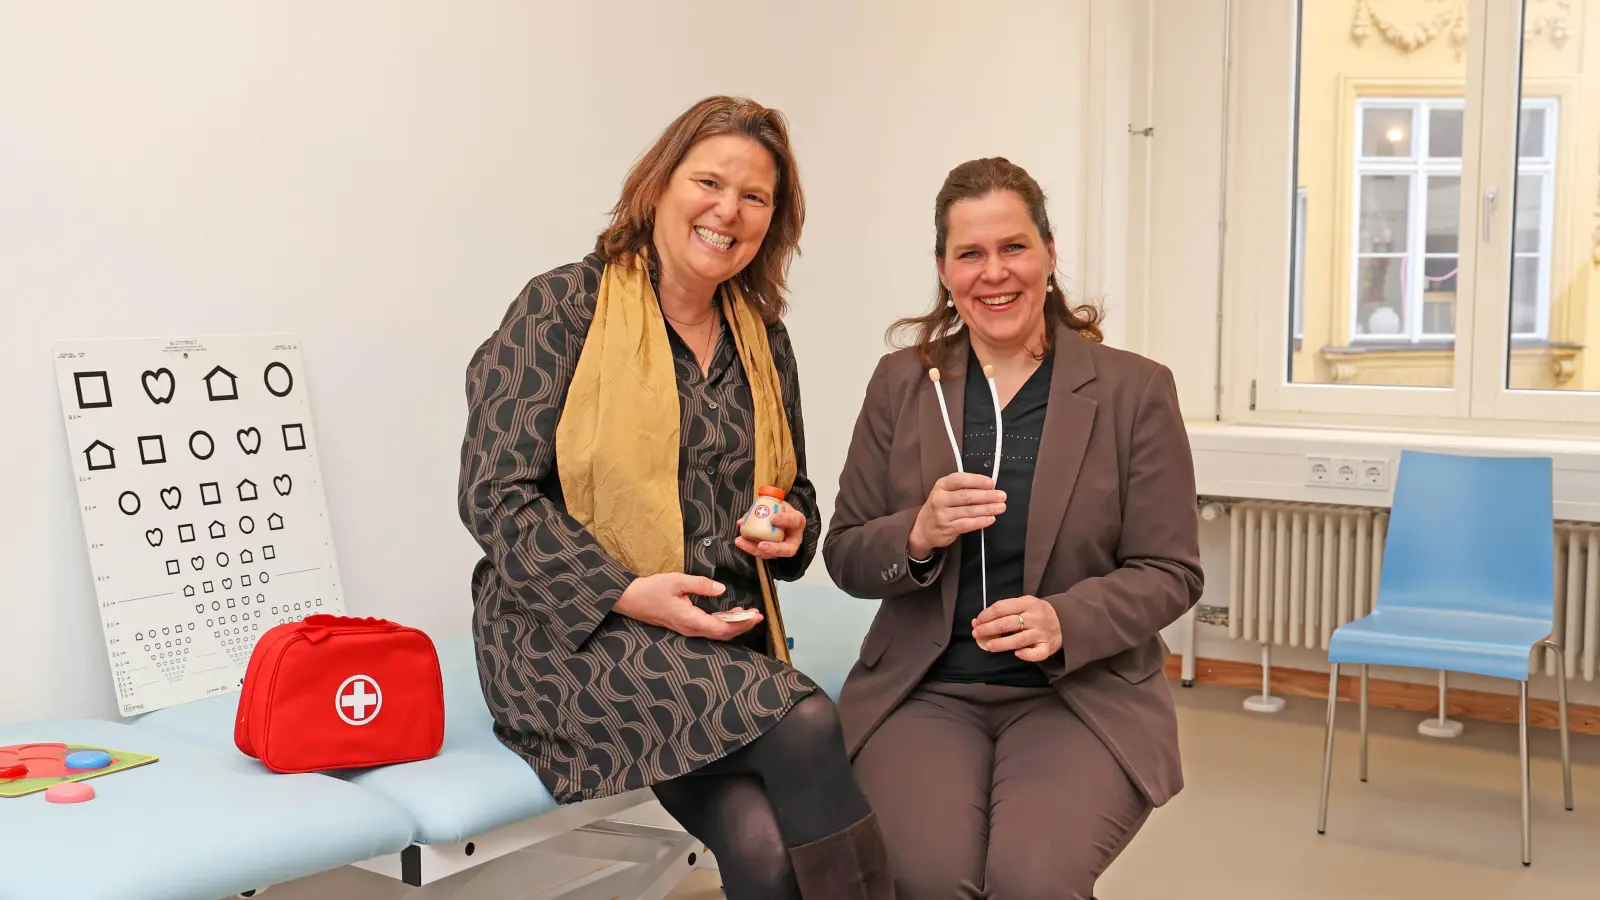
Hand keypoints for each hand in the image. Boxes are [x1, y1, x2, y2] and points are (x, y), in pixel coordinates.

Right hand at [614, 573, 763, 640]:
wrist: (632, 599)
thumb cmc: (652, 589)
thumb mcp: (677, 581)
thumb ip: (700, 584)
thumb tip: (721, 589)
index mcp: (690, 620)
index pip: (722, 628)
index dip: (741, 624)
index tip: (755, 616)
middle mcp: (691, 629)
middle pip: (723, 634)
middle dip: (743, 626)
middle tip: (759, 615)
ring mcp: (688, 629)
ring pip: (717, 632)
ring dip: (735, 624)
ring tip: (749, 613)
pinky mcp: (687, 625)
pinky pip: (710, 628)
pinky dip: (724, 622)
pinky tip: (731, 613)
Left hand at [735, 504, 806, 559]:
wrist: (781, 518)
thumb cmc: (780, 511)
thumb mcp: (776, 504)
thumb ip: (763, 508)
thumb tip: (744, 520)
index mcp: (797, 522)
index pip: (795, 521)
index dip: (785, 520)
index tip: (773, 518)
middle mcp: (793, 539)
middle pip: (787, 549)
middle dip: (773, 548)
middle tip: (761, 545)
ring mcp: (782, 548)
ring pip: (772, 554)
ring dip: (755, 549)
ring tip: (741, 541)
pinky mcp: (771, 552)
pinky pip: (762, 553)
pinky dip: (750, 548)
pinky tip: (741, 542)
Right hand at [907, 473, 1006, 558]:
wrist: (923, 529)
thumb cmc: (939, 507)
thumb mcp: (945, 492)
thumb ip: (962, 488)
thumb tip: (988, 487)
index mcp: (941, 486)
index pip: (959, 480)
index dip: (976, 480)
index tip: (991, 483)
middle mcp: (940, 499)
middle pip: (966, 496)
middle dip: (987, 496)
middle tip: (1001, 496)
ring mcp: (943, 515)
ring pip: (969, 511)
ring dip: (987, 509)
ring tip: (1000, 507)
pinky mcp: (947, 528)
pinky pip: (967, 524)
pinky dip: (980, 521)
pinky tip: (990, 519)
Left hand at [972, 596, 1060, 661]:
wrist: (1064, 620)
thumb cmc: (1037, 612)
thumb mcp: (1024, 603)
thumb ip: (1004, 610)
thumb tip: (979, 620)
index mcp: (1027, 603)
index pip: (1001, 608)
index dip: (986, 615)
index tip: (977, 621)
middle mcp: (1034, 618)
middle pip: (1007, 624)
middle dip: (988, 629)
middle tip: (976, 634)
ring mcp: (1041, 633)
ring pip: (1018, 640)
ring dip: (1000, 643)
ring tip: (989, 645)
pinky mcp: (1047, 647)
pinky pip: (1036, 654)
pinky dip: (1026, 655)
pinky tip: (1017, 654)